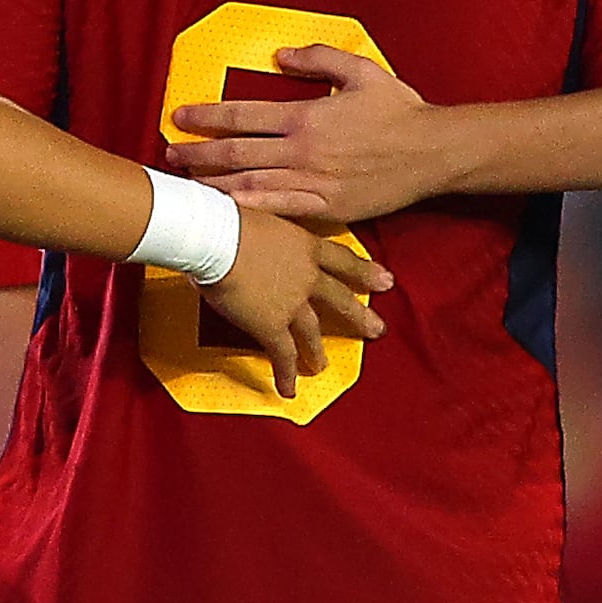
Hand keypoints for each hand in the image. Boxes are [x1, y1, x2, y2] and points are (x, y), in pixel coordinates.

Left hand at [164, 44, 456, 220]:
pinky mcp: (328, 208)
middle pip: (238, 154)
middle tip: (169, 154)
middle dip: (199, 154)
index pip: (244, 116)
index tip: (179, 116)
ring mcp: (315, 183)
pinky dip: (252, 210)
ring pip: (253, 185)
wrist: (433, 153)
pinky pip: (282, 210)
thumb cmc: (398, 110)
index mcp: (307, 116)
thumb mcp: (360, 70)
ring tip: (188, 183)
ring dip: (215, 183)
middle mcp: (304, 152)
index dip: (207, 117)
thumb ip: (317, 58)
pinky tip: (228, 210)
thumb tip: (279, 54)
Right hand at [191, 208, 389, 393]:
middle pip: (340, 299)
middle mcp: (307, 275)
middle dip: (359, 316)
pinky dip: (287, 374)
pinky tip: (289, 388)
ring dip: (316, 351)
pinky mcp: (272, 326)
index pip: (342, 260)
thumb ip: (267, 230)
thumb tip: (253, 232)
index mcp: (305, 245)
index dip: (365, 272)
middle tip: (376, 328)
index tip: (384, 280)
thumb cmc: (228, 218)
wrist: (217, 237)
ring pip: (311, 332)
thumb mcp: (261, 214)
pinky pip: (284, 355)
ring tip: (321, 364)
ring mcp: (292, 303)